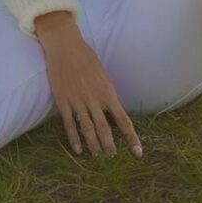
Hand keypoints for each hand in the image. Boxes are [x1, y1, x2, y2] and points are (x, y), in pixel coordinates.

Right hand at [33, 12, 142, 157]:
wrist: (65, 45)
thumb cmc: (86, 58)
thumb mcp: (103, 76)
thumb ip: (107, 94)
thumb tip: (113, 110)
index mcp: (108, 92)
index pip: (124, 120)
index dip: (132, 138)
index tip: (138, 152)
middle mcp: (94, 99)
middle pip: (105, 129)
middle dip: (110, 146)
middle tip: (113, 156)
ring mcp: (77, 100)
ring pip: (87, 129)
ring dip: (94, 144)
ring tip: (98, 155)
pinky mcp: (63, 101)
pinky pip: (69, 124)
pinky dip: (74, 139)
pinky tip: (78, 150)